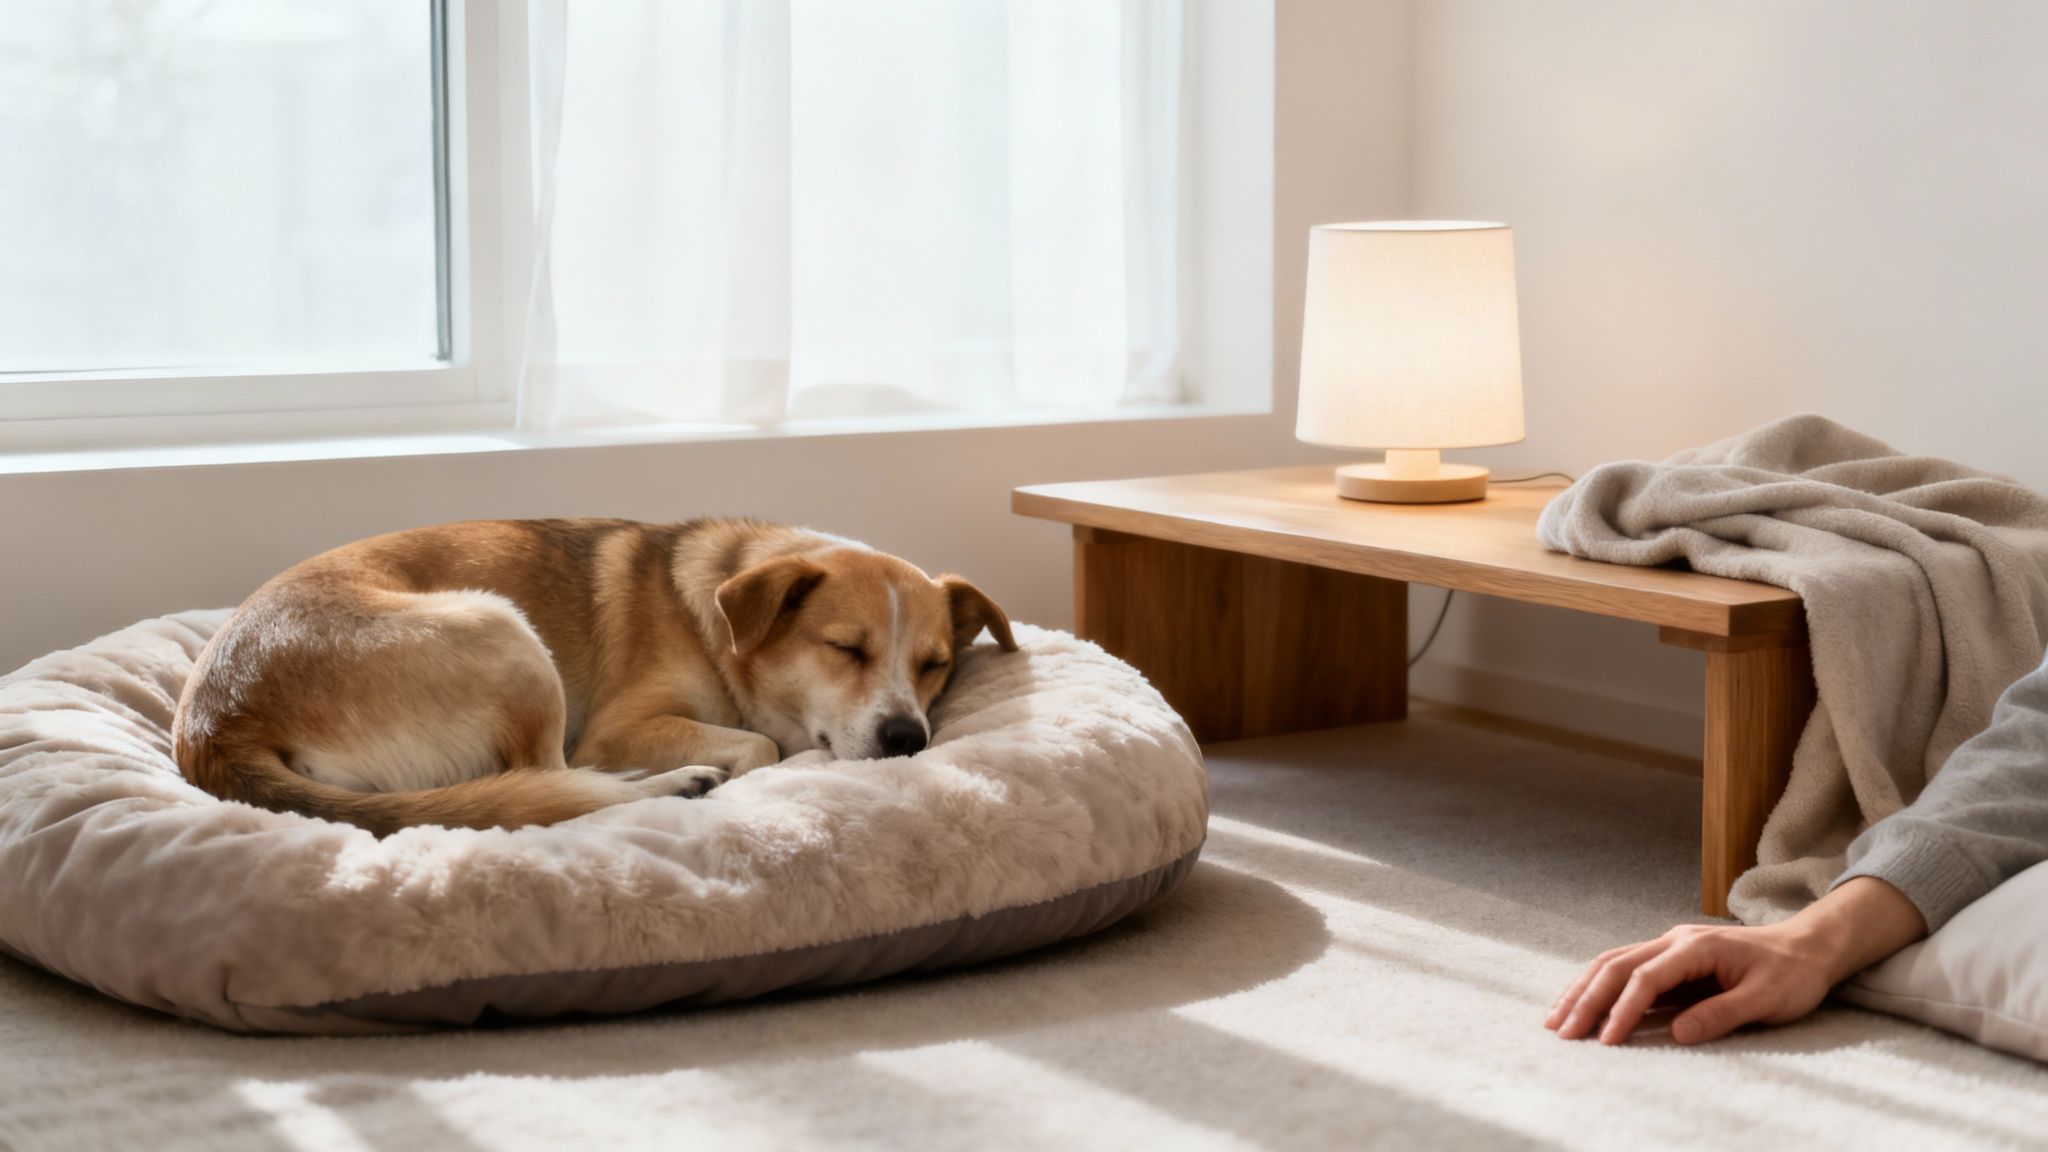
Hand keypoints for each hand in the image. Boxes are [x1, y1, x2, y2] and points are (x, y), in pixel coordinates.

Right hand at [1545, 877, 1926, 1045]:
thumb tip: (1677, 1033)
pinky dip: (1598, 985)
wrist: (1809, 946)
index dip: (1622, 1011)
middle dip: (1585, 999)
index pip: (1645, 980)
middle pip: (1615, 966)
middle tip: (1560, 1032)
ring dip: (1582, 989)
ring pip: (1612, 962)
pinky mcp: (1671, 957)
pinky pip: (1624, 966)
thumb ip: (1722, 1014)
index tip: (1605, 1042)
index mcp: (1695, 948)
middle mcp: (1674, 940)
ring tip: (1556, 1018)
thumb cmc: (1792, 974)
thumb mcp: (1767, 999)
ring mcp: (1670, 945)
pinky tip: (1582, 1002)